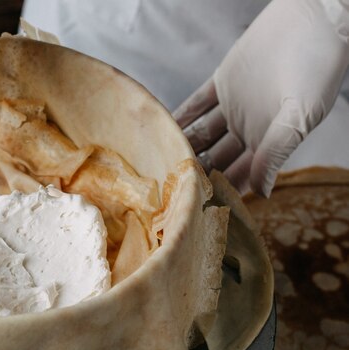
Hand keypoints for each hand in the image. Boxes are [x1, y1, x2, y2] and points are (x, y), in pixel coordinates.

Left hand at [173, 0, 348, 196]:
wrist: (314, 18)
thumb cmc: (318, 67)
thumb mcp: (299, 116)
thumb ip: (275, 152)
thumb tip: (260, 193)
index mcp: (269, 144)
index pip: (239, 175)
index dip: (219, 190)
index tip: (196, 205)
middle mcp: (250, 130)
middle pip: (215, 159)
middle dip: (194, 173)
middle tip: (167, 187)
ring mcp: (234, 108)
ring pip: (202, 135)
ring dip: (182, 147)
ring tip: (158, 162)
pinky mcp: (223, 84)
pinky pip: (196, 106)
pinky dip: (180, 117)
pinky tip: (162, 129)